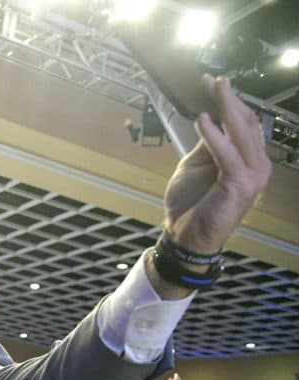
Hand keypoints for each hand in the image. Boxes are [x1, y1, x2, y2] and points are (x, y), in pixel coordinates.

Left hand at [163, 75, 271, 253]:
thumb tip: (210, 118)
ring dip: (226, 108)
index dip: (228, 100)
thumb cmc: (190, 204)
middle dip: (228, 98)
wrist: (186, 236)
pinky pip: (228, 154)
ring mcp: (253, 175)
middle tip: (213, 80)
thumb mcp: (196, 165)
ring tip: (213, 89)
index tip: (210, 82)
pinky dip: (215, 135)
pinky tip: (202, 119)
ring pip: (241, 133)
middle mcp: (256, 164)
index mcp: (247, 159)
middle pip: (246, 122)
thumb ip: (208, 144)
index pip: (242, 122)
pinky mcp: (240, 184)